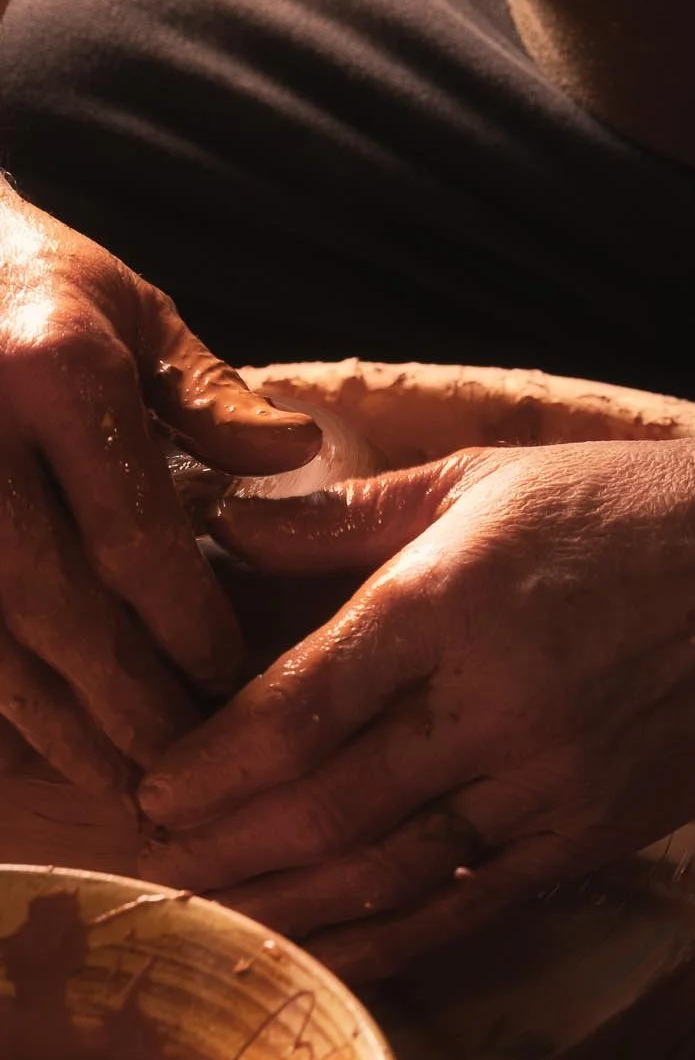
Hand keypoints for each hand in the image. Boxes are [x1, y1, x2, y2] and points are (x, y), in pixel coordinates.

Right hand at [0, 186, 319, 784]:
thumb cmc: (35, 282)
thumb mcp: (133, 309)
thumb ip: (208, 396)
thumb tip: (294, 454)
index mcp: (58, 373)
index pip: (132, 532)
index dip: (185, 623)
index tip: (233, 679)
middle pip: (53, 606)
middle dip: (122, 698)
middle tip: (184, 765)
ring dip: (51, 720)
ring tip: (117, 778)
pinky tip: (36, 735)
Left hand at [136, 436, 694, 979]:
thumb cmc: (619, 504)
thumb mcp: (478, 478)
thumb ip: (345, 516)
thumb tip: (225, 528)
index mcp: (454, 597)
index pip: (301, 704)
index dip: (215, 759)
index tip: (157, 782)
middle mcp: (496, 699)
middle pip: (328, 804)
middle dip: (228, 843)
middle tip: (162, 856)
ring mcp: (549, 778)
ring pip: (388, 870)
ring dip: (290, 900)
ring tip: (219, 911)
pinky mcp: (593, 832)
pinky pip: (468, 906)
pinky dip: (388, 935)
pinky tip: (331, 943)